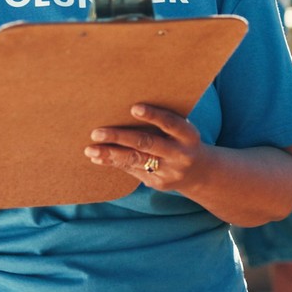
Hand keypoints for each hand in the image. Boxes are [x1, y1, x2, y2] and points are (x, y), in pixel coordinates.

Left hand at [86, 104, 207, 186]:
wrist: (200, 173)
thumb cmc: (182, 140)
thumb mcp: (182, 129)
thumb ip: (163, 121)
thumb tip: (126, 108)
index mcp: (188, 135)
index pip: (171, 123)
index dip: (153, 115)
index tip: (133, 108)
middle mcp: (180, 154)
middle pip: (147, 144)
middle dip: (120, 137)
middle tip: (97, 132)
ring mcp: (170, 171)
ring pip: (136, 160)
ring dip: (110, 154)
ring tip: (90, 150)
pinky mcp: (159, 183)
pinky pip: (133, 171)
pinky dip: (114, 163)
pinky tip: (98, 159)